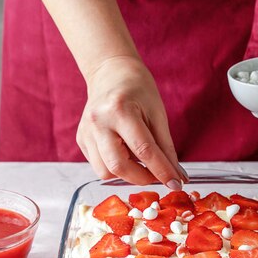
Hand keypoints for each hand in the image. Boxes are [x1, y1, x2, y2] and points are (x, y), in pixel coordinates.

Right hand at [77, 56, 186, 188]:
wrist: (110, 72)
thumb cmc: (137, 90)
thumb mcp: (158, 114)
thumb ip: (166, 148)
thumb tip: (176, 176)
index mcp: (120, 110)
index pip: (144, 151)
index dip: (162, 171)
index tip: (175, 184)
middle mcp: (98, 122)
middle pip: (119, 166)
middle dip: (142, 178)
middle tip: (157, 175)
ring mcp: (86, 132)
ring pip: (105, 171)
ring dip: (127, 174)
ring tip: (139, 160)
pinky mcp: (81, 139)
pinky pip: (99, 165)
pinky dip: (116, 166)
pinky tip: (125, 152)